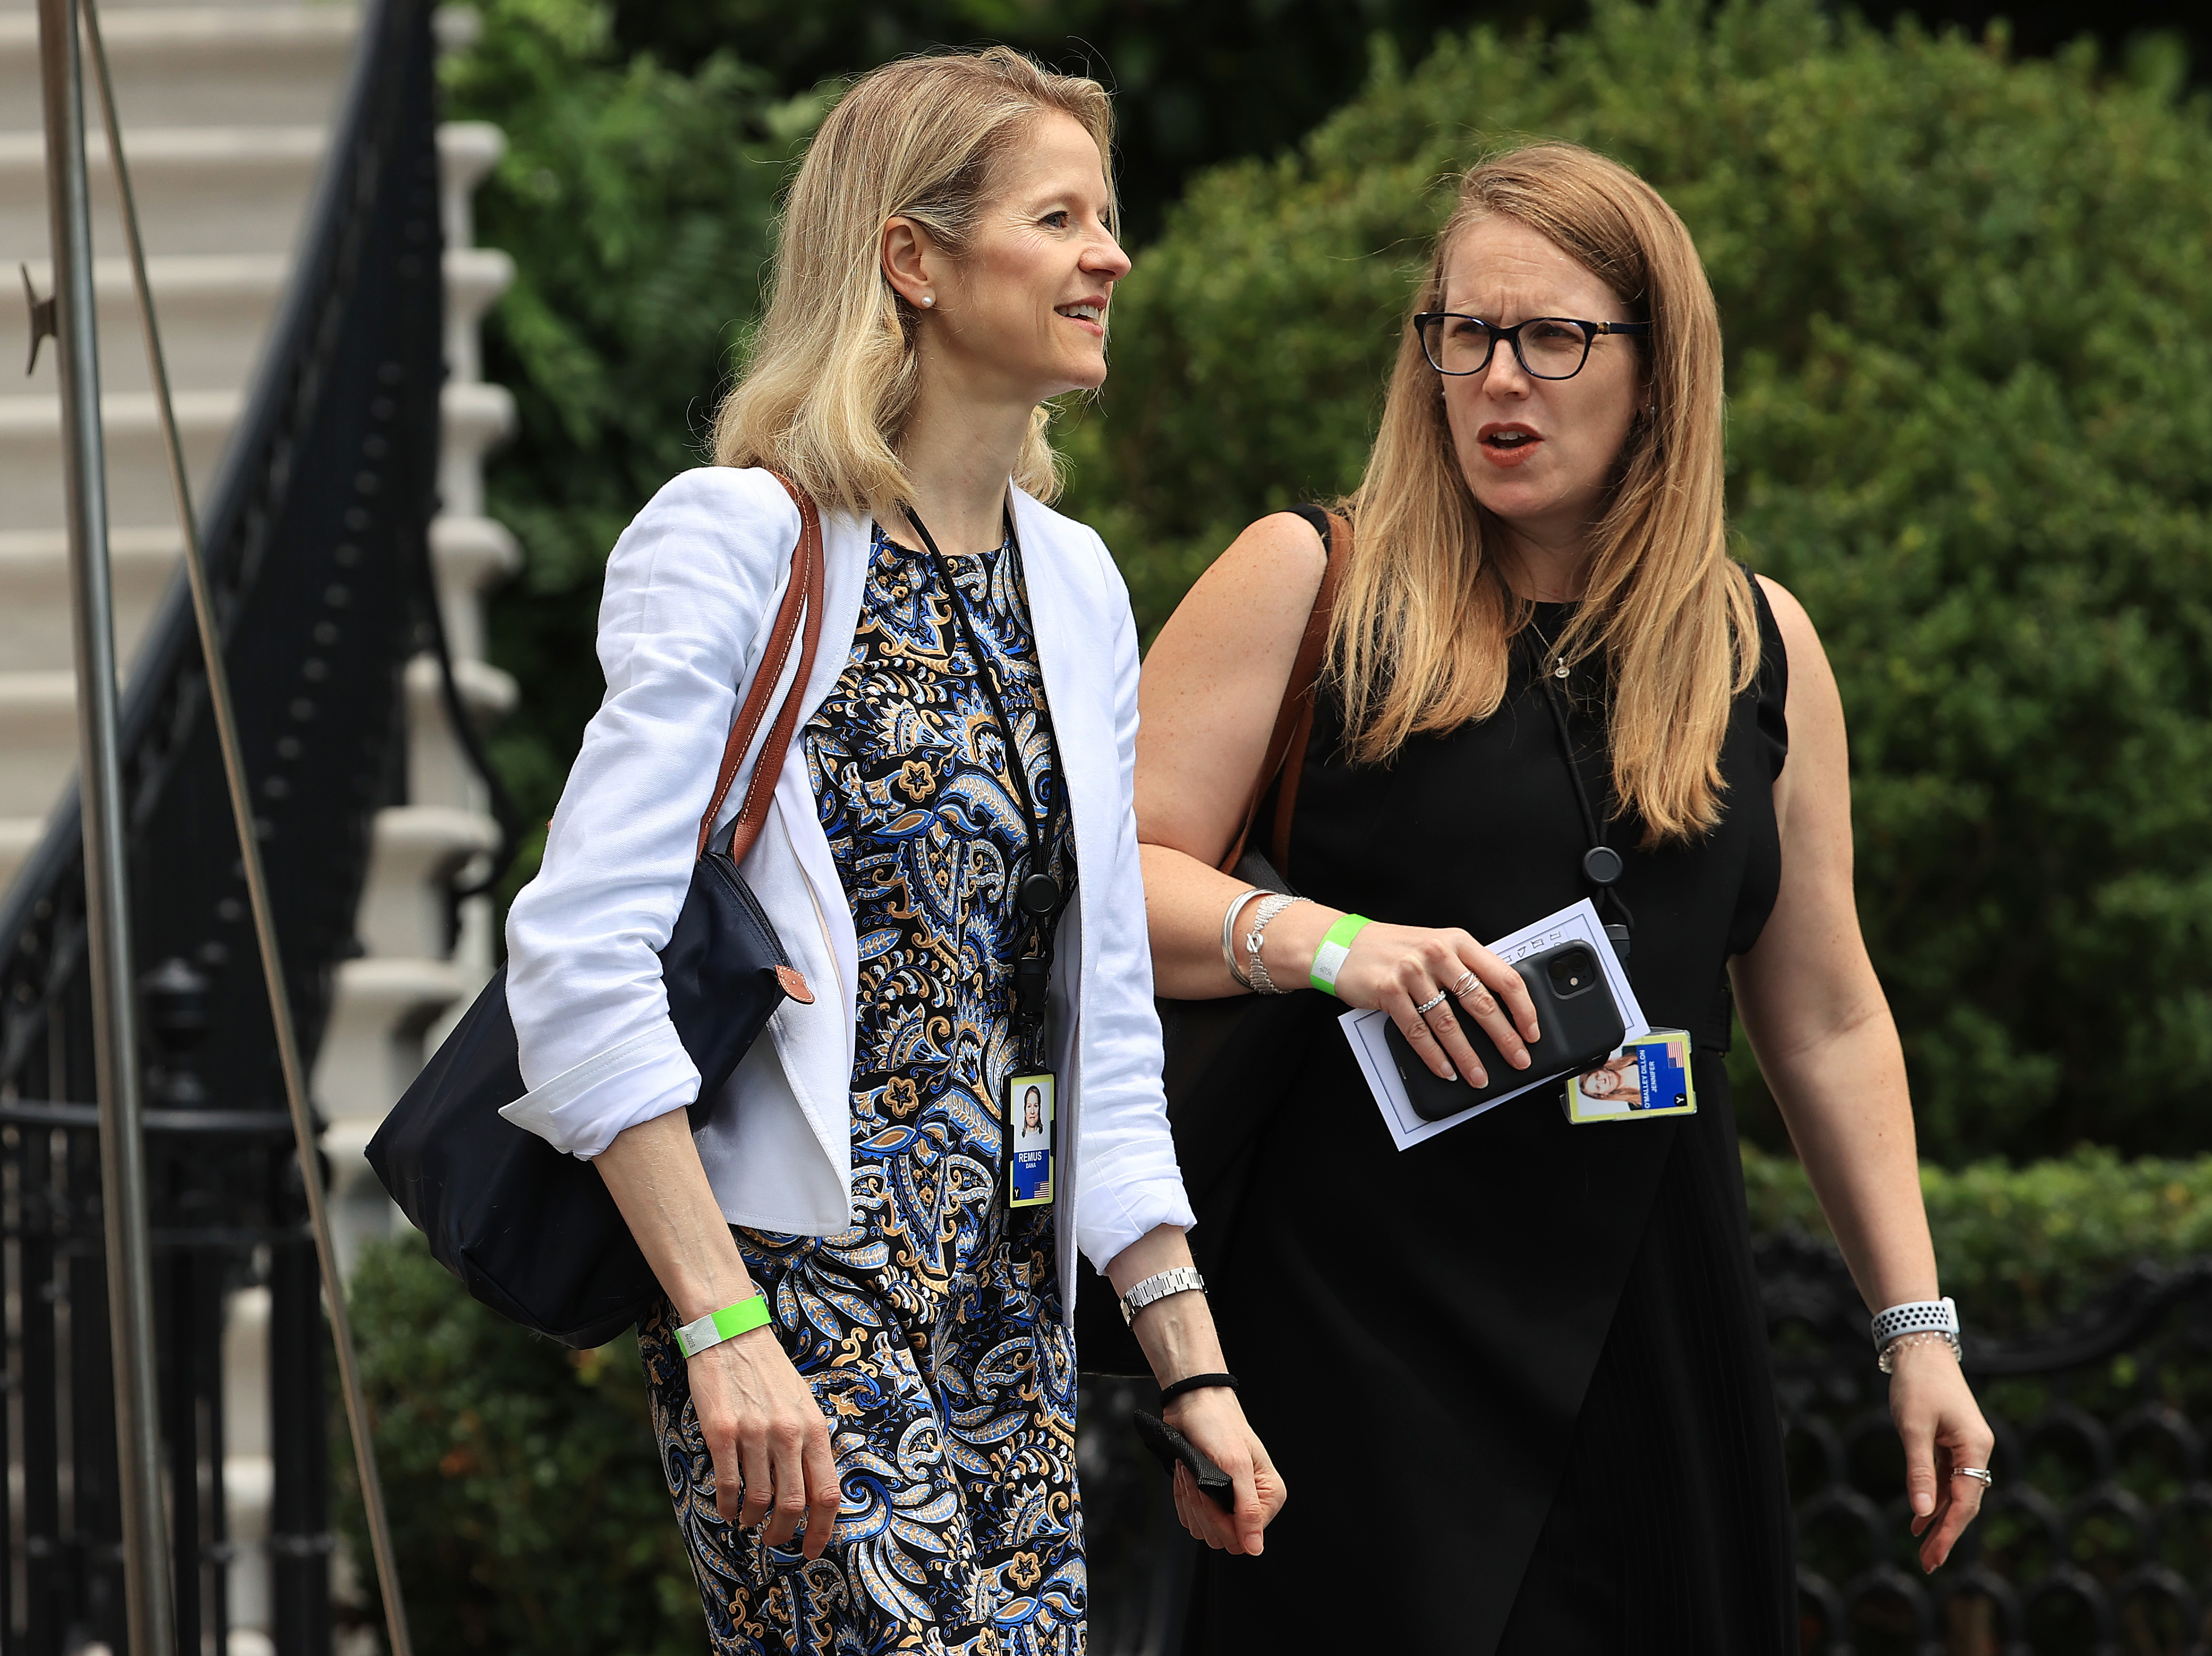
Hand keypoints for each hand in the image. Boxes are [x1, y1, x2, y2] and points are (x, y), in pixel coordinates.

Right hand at [689, 1324, 841, 1557]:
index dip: (822, 1529)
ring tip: (748, 1520)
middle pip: (793, 1504)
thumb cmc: (770, 1374)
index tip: (812, 1550)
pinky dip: (727, 1506)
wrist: (733, 1335)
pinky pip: (727, 1484)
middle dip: (784, 1533)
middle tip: (775, 1541)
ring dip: (753, 1519)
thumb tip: (815, 1493)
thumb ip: (811, 1445)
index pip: (827, 1491)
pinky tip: (726, 1509)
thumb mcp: (804, 1405)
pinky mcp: (722, 1432)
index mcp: (814, 1428)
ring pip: (759, 1499)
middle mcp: (788, 1433)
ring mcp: (754, 1433)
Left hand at [1162, 1387, 1285, 1554]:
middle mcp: (1251, 1504)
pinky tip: (1185, 1475)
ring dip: (1190, 1500)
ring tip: (1189, 1470)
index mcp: (1269, 1496)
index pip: (1245, 1538)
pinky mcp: (1206, 1500)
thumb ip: (1248, 1509)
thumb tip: (1255, 1548)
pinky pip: (1190, 1519)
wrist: (1194, 1404)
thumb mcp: (1236, 1465)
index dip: (1223, 1523)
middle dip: (1202, 1509)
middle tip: (1195, 1476)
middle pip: (1223, 1538)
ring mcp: (1227, 1504)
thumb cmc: (1219, 1425)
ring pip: (1203, 1531)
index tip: (1208, 1492)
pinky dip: (1182, 1498)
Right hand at [1271, 915, 1540, 1085]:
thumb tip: (1500, 1006)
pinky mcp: (1389, 991)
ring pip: (1448, 1023)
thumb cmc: (1394, 949)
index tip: (1532, 1031)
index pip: (1504, 975)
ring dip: (1467, 1055)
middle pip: (1481, 1002)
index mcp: (1457, 941)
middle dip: (1504, 1038)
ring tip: (1478, 1075)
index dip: (1523, 1008)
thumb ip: (1464, 967)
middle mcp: (1438, 953)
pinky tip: (1445, 1069)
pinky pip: (1417, 1032)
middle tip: (1517, 1060)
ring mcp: (1412, 972)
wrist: (1342, 944)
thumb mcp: (1435, 945)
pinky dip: (1434, 1055)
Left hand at [1889, 1338, 1994, 1571]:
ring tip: (1921, 1547)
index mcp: (1975, 1448)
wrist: (1919, 1347)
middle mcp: (1976, 1450)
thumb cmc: (1917, 1384)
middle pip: (1964, 1502)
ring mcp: (1965, 1446)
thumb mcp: (1913, 1428)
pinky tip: (1919, 1516)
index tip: (1933, 1557)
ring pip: (1954, 1491)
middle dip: (1945, 1532)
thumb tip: (1921, 1512)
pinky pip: (1945, 1477)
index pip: (1965, 1501)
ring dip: (1938, 1517)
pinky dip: (1932, 1496)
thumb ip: (1919, 1471)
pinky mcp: (1952, 1441)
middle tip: (1928, 1564)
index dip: (1949, 1532)